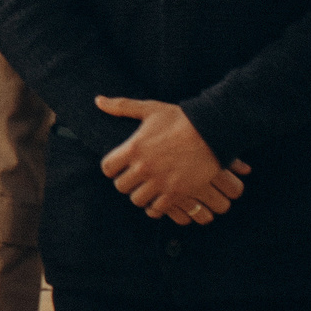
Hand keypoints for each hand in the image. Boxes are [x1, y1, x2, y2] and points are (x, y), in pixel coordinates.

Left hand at [96, 97, 247, 222]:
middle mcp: (144, 167)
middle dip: (126, 182)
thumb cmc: (180, 119)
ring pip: (137, 200)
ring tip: (146, 189)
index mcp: (133, 148)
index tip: (119, 167)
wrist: (213, 131)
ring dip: (140, 195)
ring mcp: (160, 182)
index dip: (111, 168)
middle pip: (121, 186)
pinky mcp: (177, 193)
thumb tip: (97, 100)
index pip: (107, 168)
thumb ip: (121, 107)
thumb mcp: (149, 109)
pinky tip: (159, 199)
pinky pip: (157, 209)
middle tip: (134, 178)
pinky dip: (155, 207)